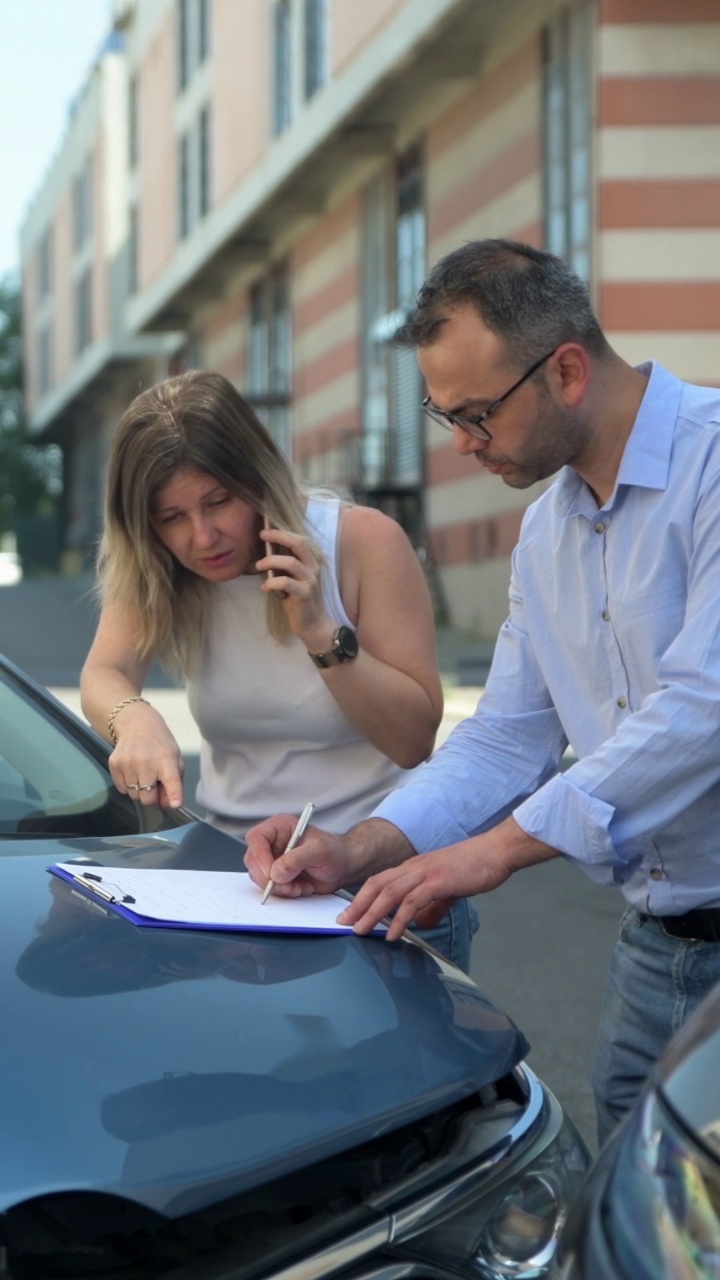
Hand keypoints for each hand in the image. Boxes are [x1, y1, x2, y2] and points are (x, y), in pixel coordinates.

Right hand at [108, 703, 184, 808]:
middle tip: (154, 789)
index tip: (174, 805)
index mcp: (166, 759)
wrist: (136, 724)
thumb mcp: (175, 758)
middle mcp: (146, 762)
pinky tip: (133, 772)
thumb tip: (168, 804)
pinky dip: (128, 786)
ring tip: (143, 776)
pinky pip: (122, 789)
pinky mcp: (114, 764)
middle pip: (147, 798)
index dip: (173, 794)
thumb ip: (175, 782)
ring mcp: (128, 763)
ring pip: (134, 796)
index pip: (171, 780)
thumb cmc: (160, 744)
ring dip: (140, 791)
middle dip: (152, 799)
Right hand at [244, 815, 352, 896]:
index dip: (260, 856)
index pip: (256, 838)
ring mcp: (272, 860)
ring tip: (300, 886)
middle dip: (269, 878)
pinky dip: (284, 892)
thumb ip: (297, 859)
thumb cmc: (335, 852)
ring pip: (259, 877)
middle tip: (288, 886)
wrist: (343, 867)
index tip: (272, 873)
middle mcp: (272, 843)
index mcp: (280, 827)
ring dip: (279, 887)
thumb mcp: (319, 851)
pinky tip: (301, 888)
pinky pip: (269, 888)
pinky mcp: (276, 876)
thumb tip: (276, 872)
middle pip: (253, 860)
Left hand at [257, 526, 334, 649]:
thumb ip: (283, 567)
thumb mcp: (291, 580)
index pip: (299, 540)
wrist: (313, 624)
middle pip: (299, 544)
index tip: (265, 531)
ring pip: (291, 562)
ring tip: (258, 565)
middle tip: (262, 536)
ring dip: (271, 561)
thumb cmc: (298, 601)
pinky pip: (286, 582)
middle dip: (279, 536)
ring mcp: (310, 581)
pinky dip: (272, 582)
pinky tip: (264, 587)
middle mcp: (313, 568)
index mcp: (310, 562)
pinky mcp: (304, 594)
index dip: (282, 533)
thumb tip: (264, 553)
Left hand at [337, 841, 513, 940]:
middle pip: (377, 885)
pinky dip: (400, 919)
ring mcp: (425, 873)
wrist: (496, 852)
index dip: (361, 897)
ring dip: (372, 913)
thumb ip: (433, 904)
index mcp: (414, 866)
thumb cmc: (475, 867)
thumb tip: (423, 922)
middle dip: (358, 905)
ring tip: (361, 931)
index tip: (349, 913)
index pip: (380, 880)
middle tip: (343, 923)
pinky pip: (412, 902)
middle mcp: (414, 867)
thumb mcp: (448, 887)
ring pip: (390, 893)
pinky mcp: (438, 882)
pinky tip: (393, 934)